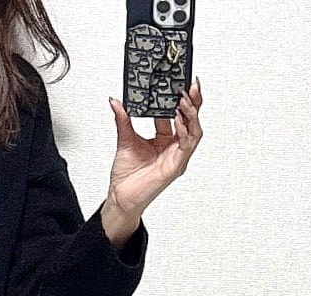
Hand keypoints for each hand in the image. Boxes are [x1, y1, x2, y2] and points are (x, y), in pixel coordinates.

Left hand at [106, 78, 202, 217]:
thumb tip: (116, 101)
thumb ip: (123, 119)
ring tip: (186, 99)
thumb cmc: (126, 176)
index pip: (178, 114)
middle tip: (191, 85)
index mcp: (164, 139)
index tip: (179, 82)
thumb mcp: (124, 139)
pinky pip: (186, 145)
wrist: (120, 197)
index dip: (181, 98)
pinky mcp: (175, 166)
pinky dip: (185, 131)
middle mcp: (173, 147)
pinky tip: (179, 120)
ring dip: (192, 114)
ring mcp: (176, 157)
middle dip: (193, 101)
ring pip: (194, 131)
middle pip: (191, 120)